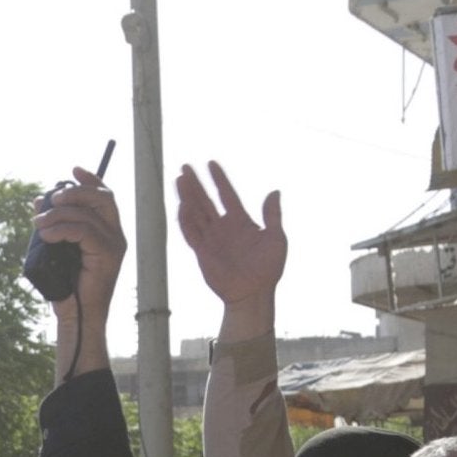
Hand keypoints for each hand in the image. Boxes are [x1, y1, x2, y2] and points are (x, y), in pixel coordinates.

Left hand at [32, 167, 126, 314]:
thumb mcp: (57, 249)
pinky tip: (47, 235)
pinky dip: (62, 229)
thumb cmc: (66, 287)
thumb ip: (54, 226)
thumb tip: (38, 202)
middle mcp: (116, 235)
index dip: (90, 180)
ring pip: (88, 214)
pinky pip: (83, 231)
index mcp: (108, 232)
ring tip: (38, 224)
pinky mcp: (108, 254)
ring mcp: (115, 244)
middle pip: (102, 198)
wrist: (76, 317)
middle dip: (75, 191)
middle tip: (50, 199)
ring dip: (58, 214)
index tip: (72, 169)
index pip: (104, 196)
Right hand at [176, 163, 286, 312]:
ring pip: (195, 213)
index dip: (219, 179)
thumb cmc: (268, 268)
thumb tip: (274, 192)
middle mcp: (223, 227)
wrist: (255, 293)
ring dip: (187, 196)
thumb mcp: (277, 238)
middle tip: (186, 166)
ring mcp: (211, 239)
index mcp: (240, 221)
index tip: (211, 163)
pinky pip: (191, 233)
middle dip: (196, 183)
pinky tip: (181, 205)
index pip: (226, 194)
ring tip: (179, 178)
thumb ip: (272, 215)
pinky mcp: (202, 253)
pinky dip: (185, 220)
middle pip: (206, 200)